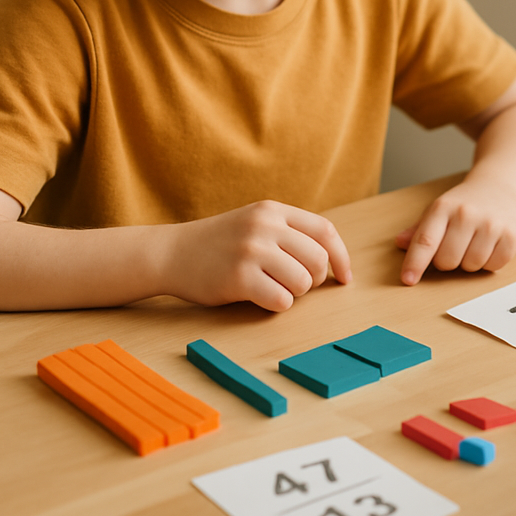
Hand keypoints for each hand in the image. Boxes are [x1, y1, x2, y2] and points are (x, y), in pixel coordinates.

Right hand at [163, 201, 351, 310]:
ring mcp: (251, 251)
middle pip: (318, 259)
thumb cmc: (220, 244)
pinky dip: (277, 304)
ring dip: (295, 293)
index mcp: (273, 210)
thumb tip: (332, 259)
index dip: (341, 257)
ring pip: (302, 282)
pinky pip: (281, 300)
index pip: (325, 231)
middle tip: (296, 285)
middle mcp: (265, 226)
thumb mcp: (255, 222)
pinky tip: (260, 297)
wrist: (171, 253)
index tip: (345, 277)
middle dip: (314, 280)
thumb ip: (289, 232)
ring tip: (274, 287)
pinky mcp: (238, 278)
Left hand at [396, 178, 515, 284]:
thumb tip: (400, 243)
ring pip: (471, 266)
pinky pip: (493, 266)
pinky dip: (489, 263)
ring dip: (469, 262)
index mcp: (444, 207)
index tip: (408, 279)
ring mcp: (491, 224)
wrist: (500, 188)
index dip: (415, 263)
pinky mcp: (511, 236)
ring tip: (473, 243)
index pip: (426, 241)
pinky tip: (489, 246)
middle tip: (454, 246)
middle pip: (447, 261)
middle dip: (447, 261)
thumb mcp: (438, 210)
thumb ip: (419, 230)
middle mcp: (467, 214)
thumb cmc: (464, 204)